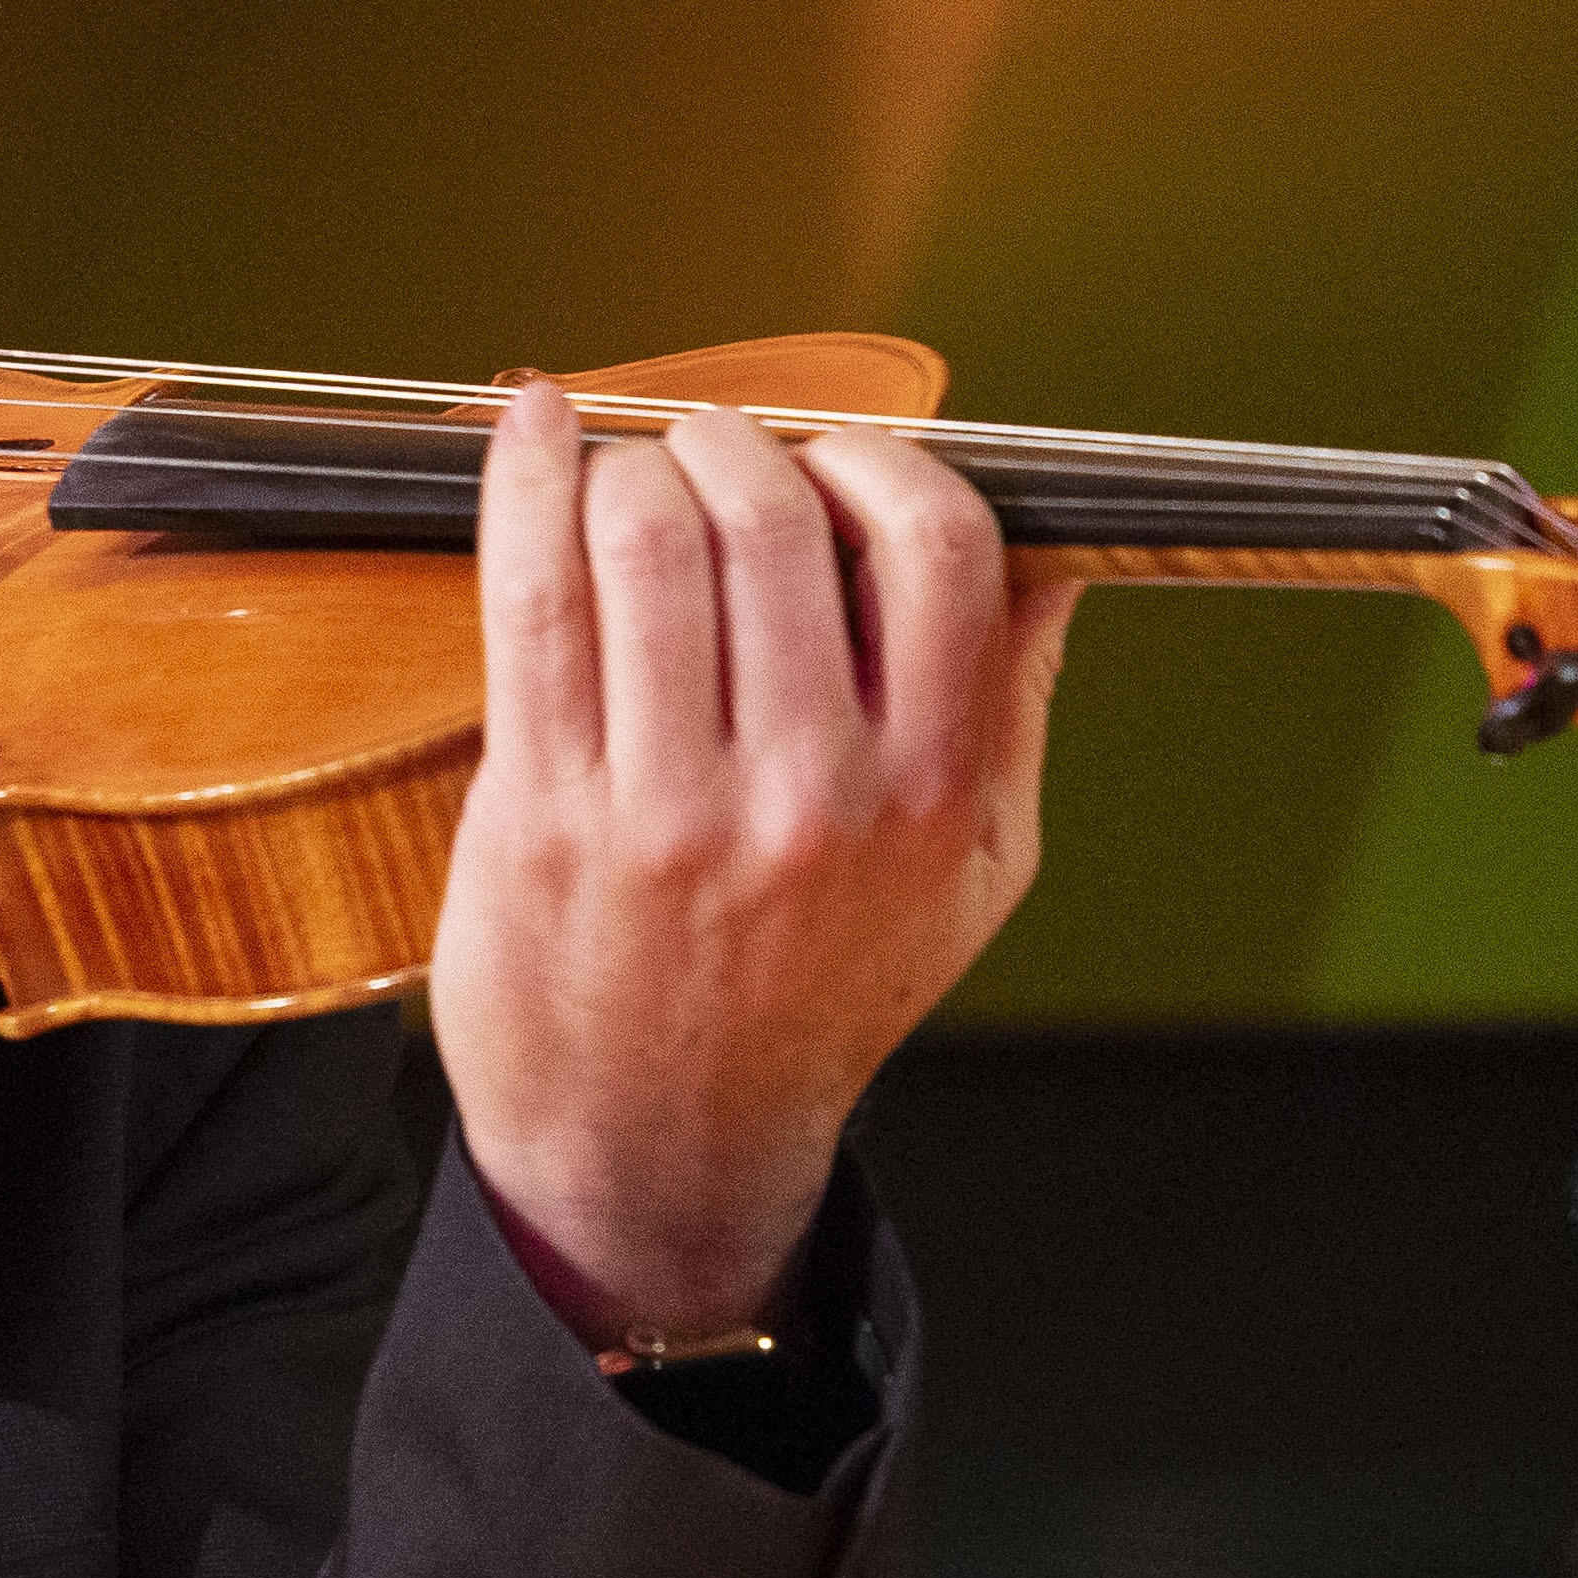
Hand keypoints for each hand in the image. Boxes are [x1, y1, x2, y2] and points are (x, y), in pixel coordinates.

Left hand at [428, 391, 1073, 1350]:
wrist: (663, 1148)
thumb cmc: (814, 992)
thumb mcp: (970, 873)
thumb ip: (1011, 704)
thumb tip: (1048, 549)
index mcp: (934, 794)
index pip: (936, 545)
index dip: (877, 461)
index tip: (832, 459)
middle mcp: (811, 798)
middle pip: (776, 523)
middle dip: (734, 446)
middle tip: (709, 448)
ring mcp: (670, 808)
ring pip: (650, 541)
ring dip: (633, 465)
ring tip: (631, 472)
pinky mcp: (544, 812)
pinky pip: (534, 597)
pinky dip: (529, 484)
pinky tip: (534, 429)